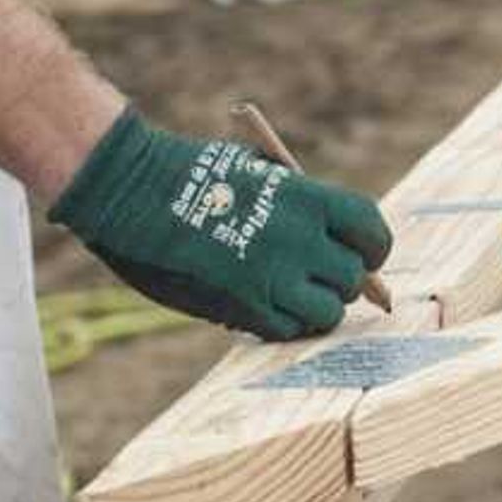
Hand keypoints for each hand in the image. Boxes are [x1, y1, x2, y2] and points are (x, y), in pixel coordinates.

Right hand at [51, 107, 391, 340]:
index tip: (364, 254)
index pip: (371, 231)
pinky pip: (286, 330)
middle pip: (353, 278)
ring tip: (294, 298)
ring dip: (317, 309)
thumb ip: (297, 202)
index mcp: (307, 198)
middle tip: (320, 279)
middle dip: (342, 280)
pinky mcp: (242, 309)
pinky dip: (283, 325)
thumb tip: (328, 237)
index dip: (372, 247)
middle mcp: (299, 241)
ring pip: (327, 313)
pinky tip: (264, 309)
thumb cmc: (189, 173)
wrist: (129, 192)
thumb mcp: (257, 171)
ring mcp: (272, 278)